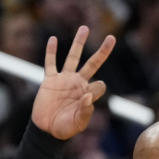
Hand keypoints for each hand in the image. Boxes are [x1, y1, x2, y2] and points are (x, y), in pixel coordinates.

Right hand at [32, 26, 115, 140]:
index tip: (87, 98)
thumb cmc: (65, 129)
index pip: (99, 85)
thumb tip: (89, 95)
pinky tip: (53, 39)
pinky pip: (50, 63)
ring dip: (78, 43)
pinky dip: (51, 52)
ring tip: (84, 28)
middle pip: (93, 63)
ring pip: (73, 57)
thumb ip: (85, 111)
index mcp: (88, 94)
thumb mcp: (78, 123)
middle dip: (102, 52)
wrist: (46, 130)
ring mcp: (64, 80)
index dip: (97, 89)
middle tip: (111, 38)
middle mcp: (78, 84)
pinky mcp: (50, 80)